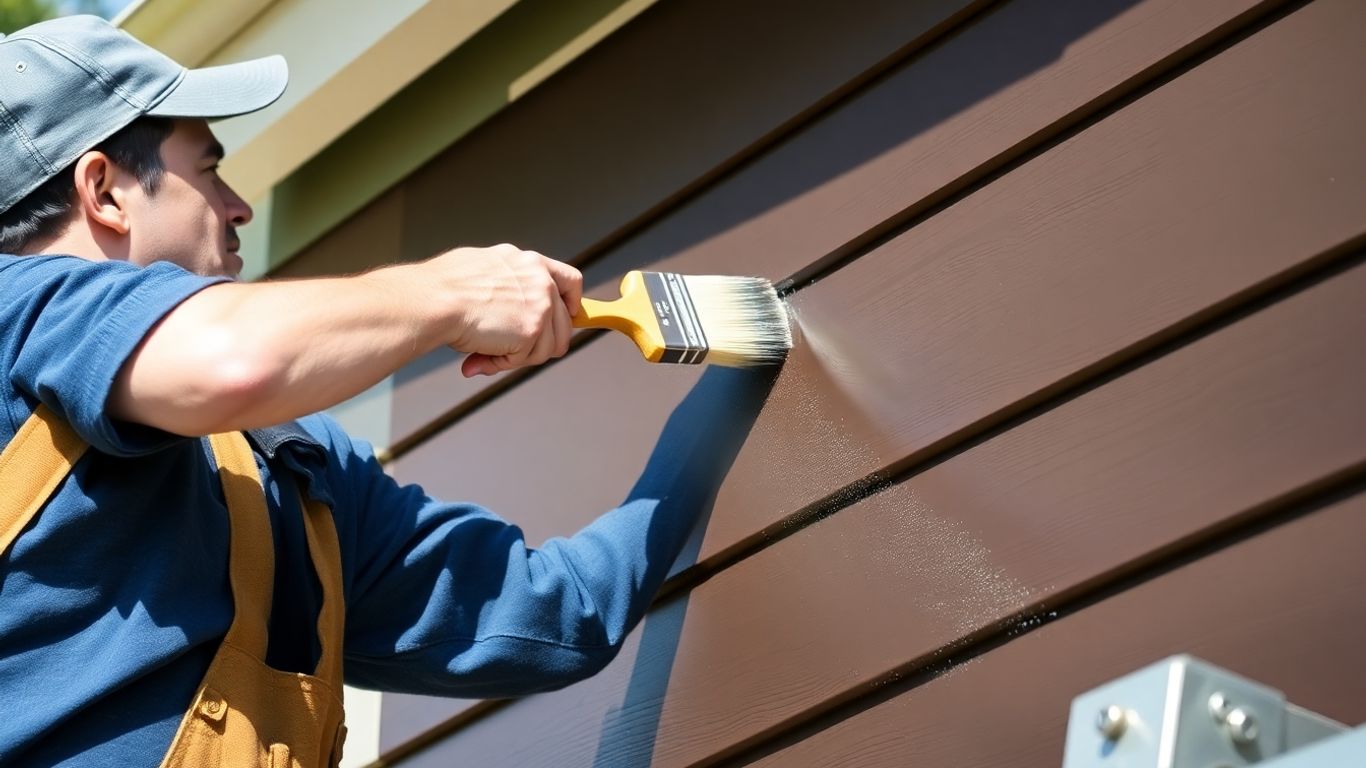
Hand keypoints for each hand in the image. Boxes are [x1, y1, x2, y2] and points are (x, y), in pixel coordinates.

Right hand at [425, 244, 581, 376]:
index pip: (571, 281)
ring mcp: (541, 305)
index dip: (571, 306)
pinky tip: (482, 353)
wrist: (433, 300)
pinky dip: (503, 362)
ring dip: (519, 355)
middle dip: (540, 343)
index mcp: (530, 262)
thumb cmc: (444, 287)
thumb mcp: (484, 270)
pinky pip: (526, 359)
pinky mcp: (532, 329)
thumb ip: (507, 287)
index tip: (564, 320)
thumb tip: (511, 313)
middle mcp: (541, 280)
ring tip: (486, 349)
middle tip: (509, 350)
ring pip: (548, 347)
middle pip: (565, 324)